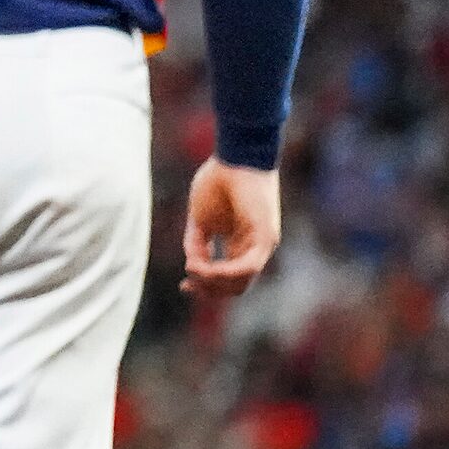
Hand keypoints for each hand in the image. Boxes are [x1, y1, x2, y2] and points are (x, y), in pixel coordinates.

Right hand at [181, 157, 280, 297]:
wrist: (236, 157)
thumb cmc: (218, 181)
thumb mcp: (200, 218)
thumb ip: (197, 243)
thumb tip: (193, 266)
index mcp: (239, 243)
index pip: (227, 278)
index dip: (204, 286)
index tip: (183, 286)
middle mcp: (252, 248)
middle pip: (235, 286)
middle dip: (209, 290)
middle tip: (187, 286)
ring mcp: (261, 245)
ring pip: (241, 281)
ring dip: (214, 281)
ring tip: (193, 270)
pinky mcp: (265, 237)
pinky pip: (247, 266)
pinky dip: (226, 271)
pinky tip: (208, 269)